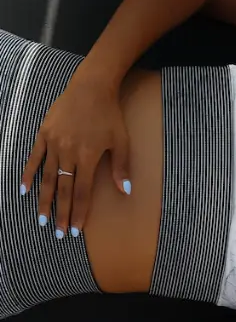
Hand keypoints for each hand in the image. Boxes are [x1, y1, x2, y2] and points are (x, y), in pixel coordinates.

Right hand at [20, 73, 130, 237]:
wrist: (91, 88)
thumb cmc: (110, 115)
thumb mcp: (122, 140)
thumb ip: (122, 167)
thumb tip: (125, 191)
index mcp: (88, 156)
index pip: (82, 191)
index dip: (79, 212)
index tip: (76, 230)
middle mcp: (68, 153)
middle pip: (64, 189)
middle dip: (61, 213)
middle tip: (57, 233)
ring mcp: (53, 144)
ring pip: (47, 178)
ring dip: (44, 200)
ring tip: (42, 219)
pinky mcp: (43, 134)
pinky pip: (34, 159)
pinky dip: (28, 175)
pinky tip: (23, 191)